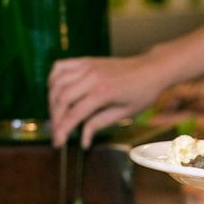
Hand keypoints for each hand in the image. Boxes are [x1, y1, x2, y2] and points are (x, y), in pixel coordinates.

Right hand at [48, 54, 169, 146]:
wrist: (152, 69)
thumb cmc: (142, 93)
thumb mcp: (124, 113)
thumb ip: (99, 124)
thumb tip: (83, 141)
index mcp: (103, 92)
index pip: (74, 113)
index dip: (63, 130)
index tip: (57, 142)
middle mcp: (91, 77)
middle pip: (61, 98)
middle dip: (55, 118)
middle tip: (56, 132)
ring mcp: (87, 66)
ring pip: (56, 83)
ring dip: (51, 101)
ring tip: (56, 115)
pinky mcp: (85, 61)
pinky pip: (60, 67)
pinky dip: (53, 80)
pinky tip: (55, 92)